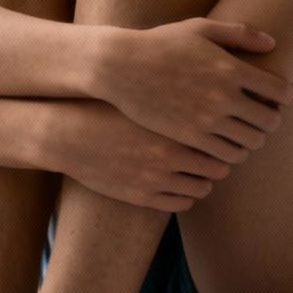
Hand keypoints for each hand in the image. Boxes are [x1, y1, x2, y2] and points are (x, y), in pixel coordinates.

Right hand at [50, 101, 236, 211]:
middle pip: (217, 167)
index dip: (224, 140)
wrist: (68, 134)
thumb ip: (178, 91)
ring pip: (201, 189)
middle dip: (218, 163)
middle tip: (213, 156)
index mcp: (174, 129)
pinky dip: (186, 196)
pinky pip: (181, 203)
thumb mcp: (144, 94)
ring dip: (203, 181)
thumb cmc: (107, 105)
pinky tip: (179, 184)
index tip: (220, 136)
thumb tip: (207, 89)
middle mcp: (170, 156)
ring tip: (197, 172)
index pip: (221, 142)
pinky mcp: (142, 198)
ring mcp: (156, 180)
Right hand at [92, 19, 292, 163]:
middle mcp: (223, 98)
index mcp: (231, 69)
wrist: (118, 68)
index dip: (284, 97)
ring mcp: (205, 123)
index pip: (279, 91)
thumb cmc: (158, 44)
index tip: (279, 98)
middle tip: (262, 119)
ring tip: (242, 135)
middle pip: (268, 122)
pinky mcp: (187, 141)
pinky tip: (221, 146)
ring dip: (251, 141)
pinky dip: (229, 155)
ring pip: (248, 145)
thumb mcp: (198, 28)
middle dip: (270, 121)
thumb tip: (272, 42)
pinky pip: (223, 158)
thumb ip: (239, 33)